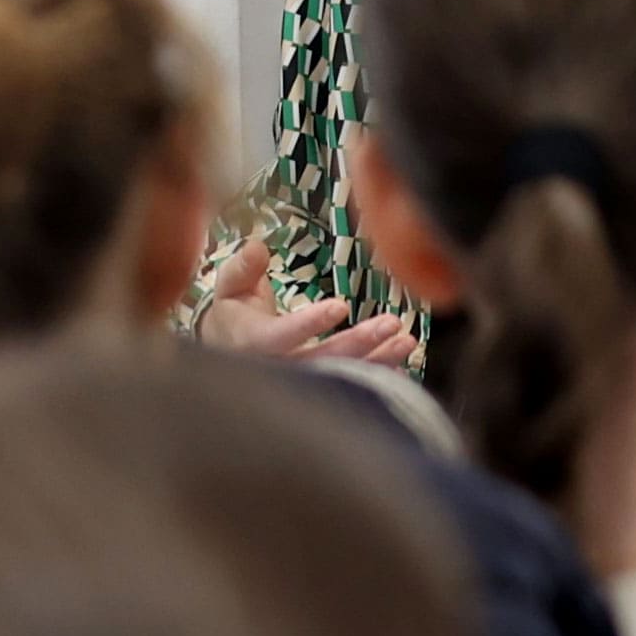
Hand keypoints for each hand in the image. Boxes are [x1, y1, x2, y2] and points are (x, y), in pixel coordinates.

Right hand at [194, 233, 417, 365]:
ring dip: (377, 360)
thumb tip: (258, 247)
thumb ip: (242, 268)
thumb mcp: (230, 286)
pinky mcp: (315, 388)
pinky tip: (400, 362)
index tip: (340, 306)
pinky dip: (376, 374)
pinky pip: (348, 386)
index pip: (282, 336)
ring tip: (406, 341)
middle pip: (321, 361)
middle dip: (359, 343)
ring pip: (340, 375)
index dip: (310, 322)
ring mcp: (298, 383)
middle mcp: (278, 370)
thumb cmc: (233, 314)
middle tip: (392, 324)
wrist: (229, 354)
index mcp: (253, 343)